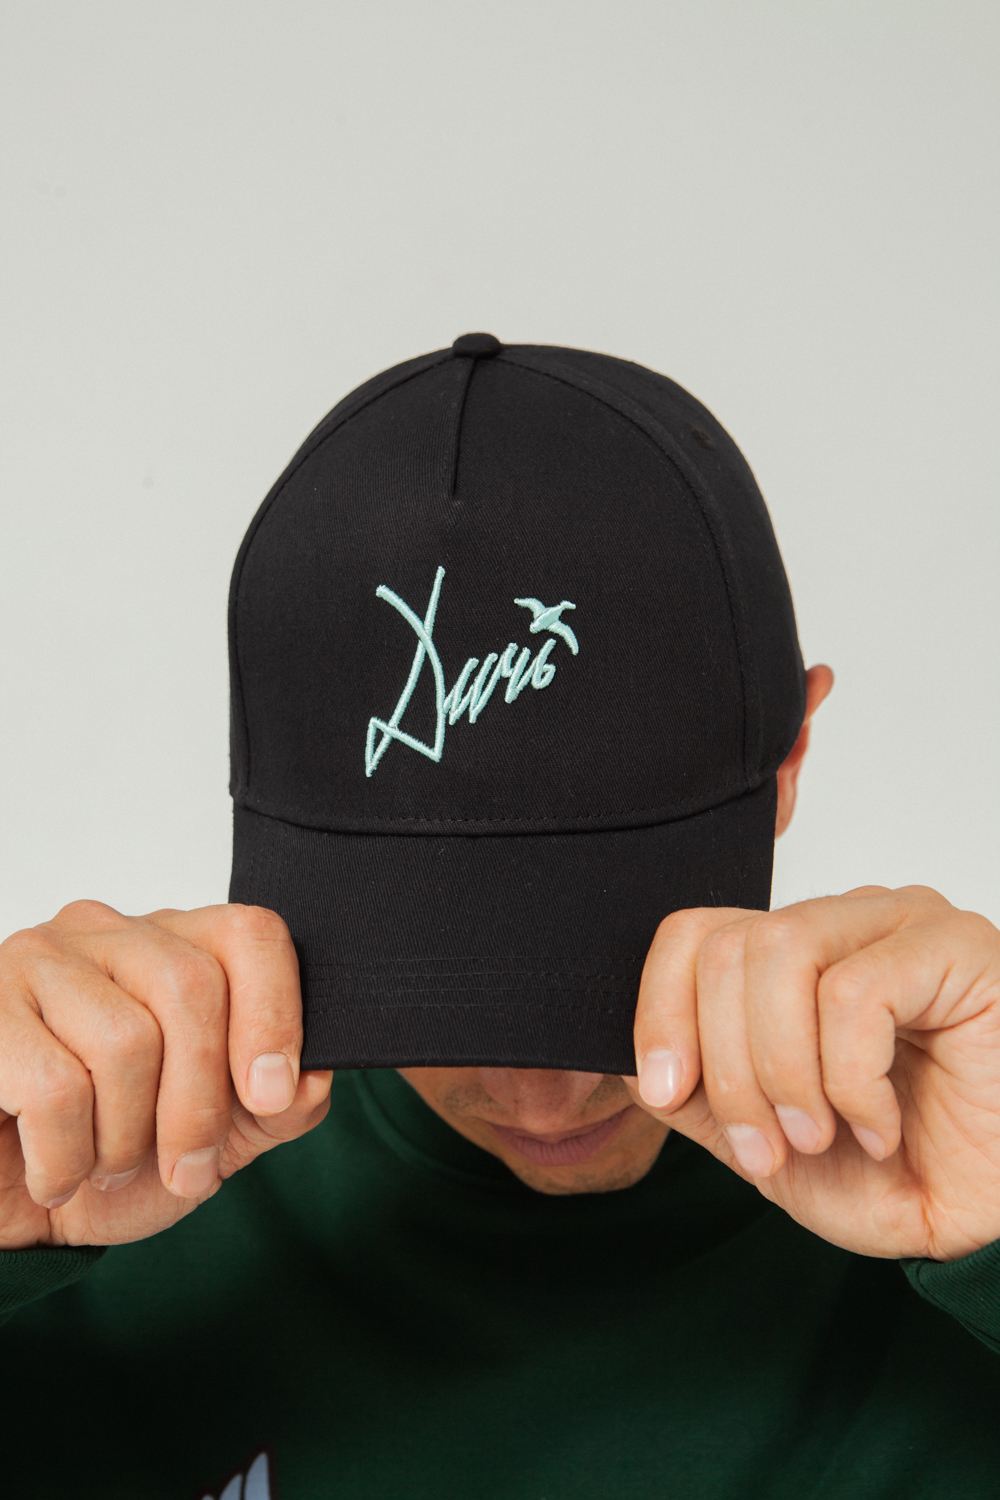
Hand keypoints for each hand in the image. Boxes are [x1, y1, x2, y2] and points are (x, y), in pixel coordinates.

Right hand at [0, 901, 330, 1248]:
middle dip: (199, 1102)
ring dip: (124, 1139)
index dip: (274, 1015)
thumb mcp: (215, 1139)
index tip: (271, 1097)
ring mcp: (35, 961)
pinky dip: (66, 1157)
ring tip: (103, 1167)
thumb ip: (277, 1106)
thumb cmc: (106, 1157)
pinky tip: (54, 1174)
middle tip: (184, 1170)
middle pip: (192, 986)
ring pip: (125, 1039)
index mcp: (171, 945)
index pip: (249, 932)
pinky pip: (54, 1085)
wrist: (8, 1209)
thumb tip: (316, 1076)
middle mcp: (104, 932)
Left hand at [625, 886, 999, 1260]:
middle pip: (729, 949)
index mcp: (793, 954)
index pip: (692, 933)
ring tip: (820, 1136)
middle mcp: (843, 922)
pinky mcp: (957, 948)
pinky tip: (881, 1126)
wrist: (982, 1225)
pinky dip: (851, 1081)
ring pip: (780, 956)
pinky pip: (854, 993)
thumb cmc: (890, 1173)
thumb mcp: (761, 1139)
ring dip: (783, 1073)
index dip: (659, 1011)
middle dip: (728, 1067)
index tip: (667, 1091)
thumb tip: (629, 1060)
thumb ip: (694, 1092)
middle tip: (767, 1147)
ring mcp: (902, 923)